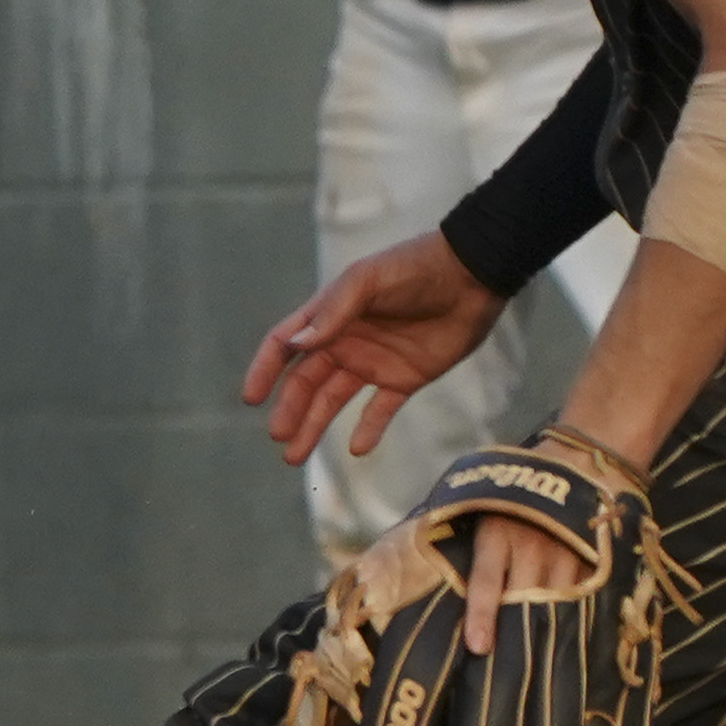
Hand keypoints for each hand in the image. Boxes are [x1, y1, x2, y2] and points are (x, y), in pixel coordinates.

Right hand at [244, 231, 506, 468]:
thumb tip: (295, 345)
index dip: (265, 370)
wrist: (474, 275)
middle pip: (306, 382)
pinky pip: (380, 410)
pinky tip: (358, 449)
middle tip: (279, 438)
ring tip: (295, 456)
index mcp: (329, 316)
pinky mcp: (405, 377)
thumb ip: (333, 312)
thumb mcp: (369, 282)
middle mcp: (344, 342)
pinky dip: (368, 429)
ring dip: (314, 426)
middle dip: (290, 410)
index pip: (285, 345)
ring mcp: (374, 362)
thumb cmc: (416, 269)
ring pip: (334, 401)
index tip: (251, 398)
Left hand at [451, 431, 626, 654]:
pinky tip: (571, 646)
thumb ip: (463, 545)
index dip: (482, 614)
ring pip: (556, 604)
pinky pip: (583, 599)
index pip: (487, 580)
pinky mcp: (590, 562)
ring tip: (538, 672)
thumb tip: (415, 573)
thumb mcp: (481, 511)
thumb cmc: (509, 497)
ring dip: (545, 633)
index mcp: (497, 534)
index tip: (478, 647)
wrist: (573, 467)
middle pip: (524, 600)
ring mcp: (566, 556)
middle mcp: (533, 547)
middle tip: (505, 676)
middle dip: (516, 634)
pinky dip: (576, 621)